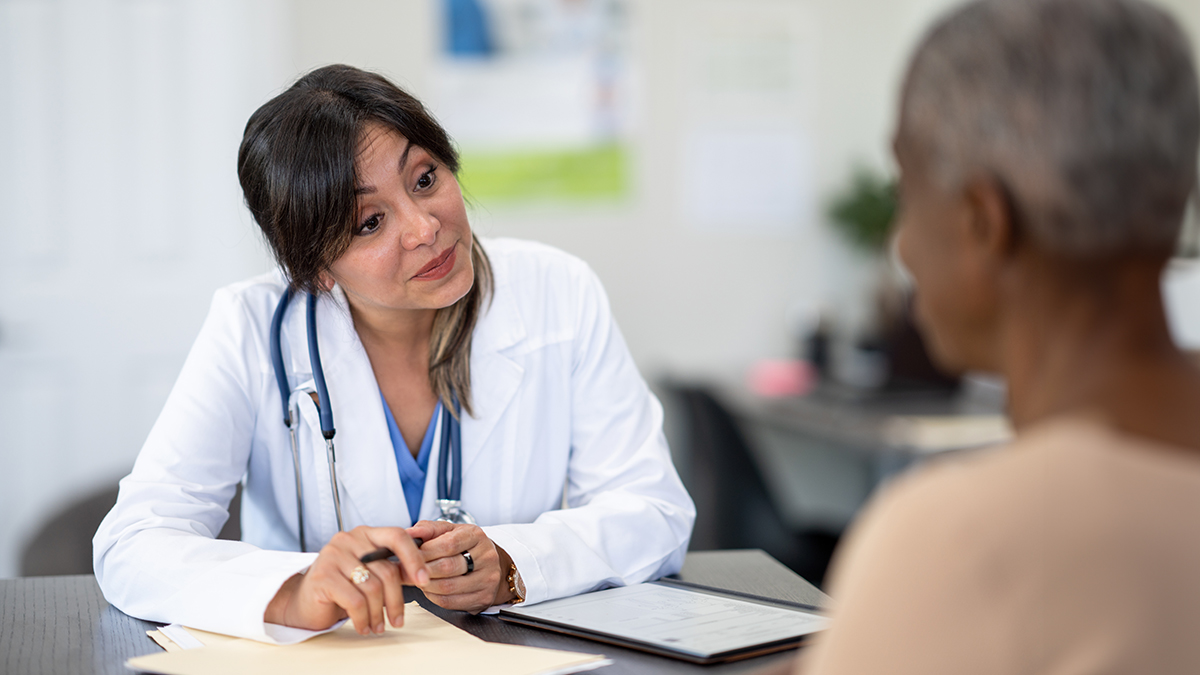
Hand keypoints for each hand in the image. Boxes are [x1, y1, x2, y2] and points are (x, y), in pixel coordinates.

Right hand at [264, 526, 428, 634]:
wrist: (304, 602)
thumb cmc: (340, 588)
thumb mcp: (369, 574)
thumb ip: (391, 569)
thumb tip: (421, 575)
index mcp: (365, 534)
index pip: (397, 536)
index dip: (414, 558)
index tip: (424, 580)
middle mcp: (349, 540)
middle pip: (387, 570)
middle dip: (396, 601)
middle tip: (397, 620)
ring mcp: (333, 556)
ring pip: (373, 588)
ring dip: (378, 614)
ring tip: (376, 626)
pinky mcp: (323, 576)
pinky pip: (355, 601)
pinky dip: (363, 619)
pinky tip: (363, 626)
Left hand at [406, 520, 514, 611]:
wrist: (490, 565)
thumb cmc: (465, 546)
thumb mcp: (450, 531)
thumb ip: (429, 529)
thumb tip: (408, 533)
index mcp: (477, 536)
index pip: (448, 544)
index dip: (426, 551)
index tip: (410, 554)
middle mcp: (486, 557)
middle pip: (447, 567)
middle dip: (422, 570)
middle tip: (406, 571)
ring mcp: (487, 579)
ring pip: (447, 587)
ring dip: (426, 585)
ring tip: (416, 579)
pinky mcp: (483, 598)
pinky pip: (450, 602)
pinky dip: (433, 597)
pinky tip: (428, 589)